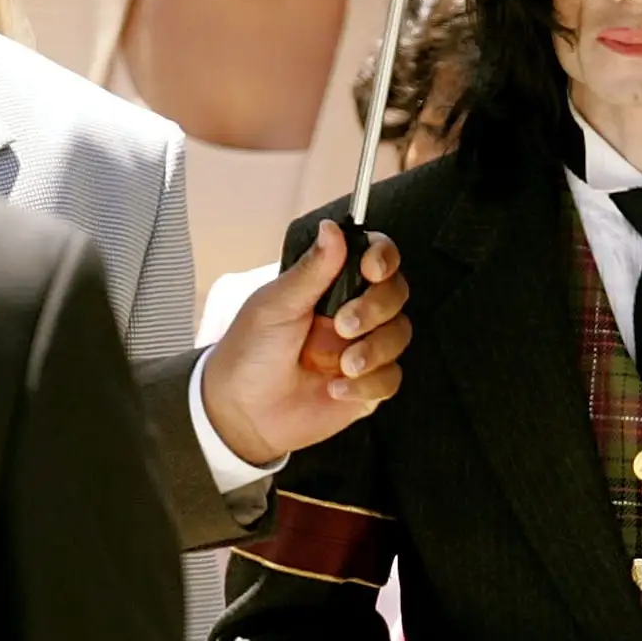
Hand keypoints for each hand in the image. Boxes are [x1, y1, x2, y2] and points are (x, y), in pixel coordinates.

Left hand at [202, 222, 412, 466]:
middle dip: (376, 308)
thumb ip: (312, 270)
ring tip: (342, 365)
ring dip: (374, 349)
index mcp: (330, 287)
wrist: (241, 412)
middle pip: (395, 293)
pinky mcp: (368, 387)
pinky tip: (335, 389)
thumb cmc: (250, 352)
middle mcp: (352, 314)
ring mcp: (362, 349)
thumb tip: (332, 227)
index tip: (372, 269)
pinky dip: (367, 384)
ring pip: (400, 335)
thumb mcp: (276, 305)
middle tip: (342, 326)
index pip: (375, 258)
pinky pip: (391, 378)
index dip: (383, 257)